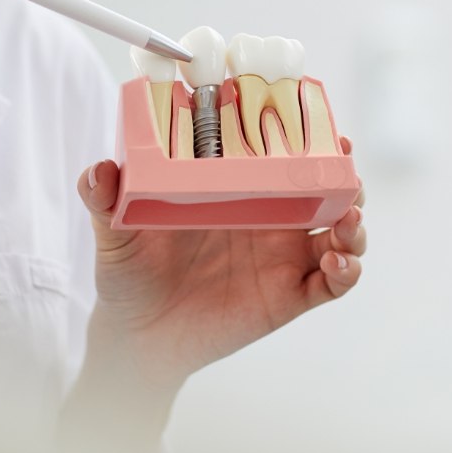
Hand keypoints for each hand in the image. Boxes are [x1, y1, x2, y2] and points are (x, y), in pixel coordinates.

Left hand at [77, 138, 365, 391]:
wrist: (137, 335)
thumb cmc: (128, 273)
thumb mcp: (114, 231)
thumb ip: (104, 199)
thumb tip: (98, 170)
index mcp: (231, 190)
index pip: (275, 154)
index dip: (301, 134)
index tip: (315, 117)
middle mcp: (264, 217)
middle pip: (320, 185)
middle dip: (341, 172)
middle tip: (344, 161)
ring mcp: (280, 255)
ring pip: (338, 229)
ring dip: (353, 219)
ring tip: (347, 218)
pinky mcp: (288, 295)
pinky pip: (332, 281)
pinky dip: (347, 269)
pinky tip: (337, 261)